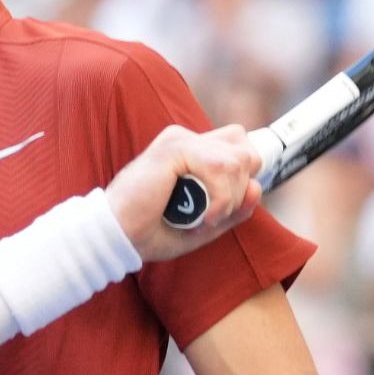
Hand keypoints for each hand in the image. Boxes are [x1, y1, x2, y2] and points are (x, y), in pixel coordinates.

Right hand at [105, 124, 262, 261]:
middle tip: (213, 215)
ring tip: (205, 218)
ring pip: (237, 161)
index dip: (244, 174)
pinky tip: (203, 216)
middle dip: (239, 190)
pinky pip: (221, 168)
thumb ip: (233, 208)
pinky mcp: (174, 147)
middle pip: (245, 151)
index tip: (228, 206)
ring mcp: (180, 139)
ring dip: (229, 199)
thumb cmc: (151, 231)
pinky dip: (220, 199)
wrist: (116, 236)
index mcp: (191, 150)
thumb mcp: (204, 225)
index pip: (239, 143)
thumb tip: (257, 187)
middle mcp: (186, 139)